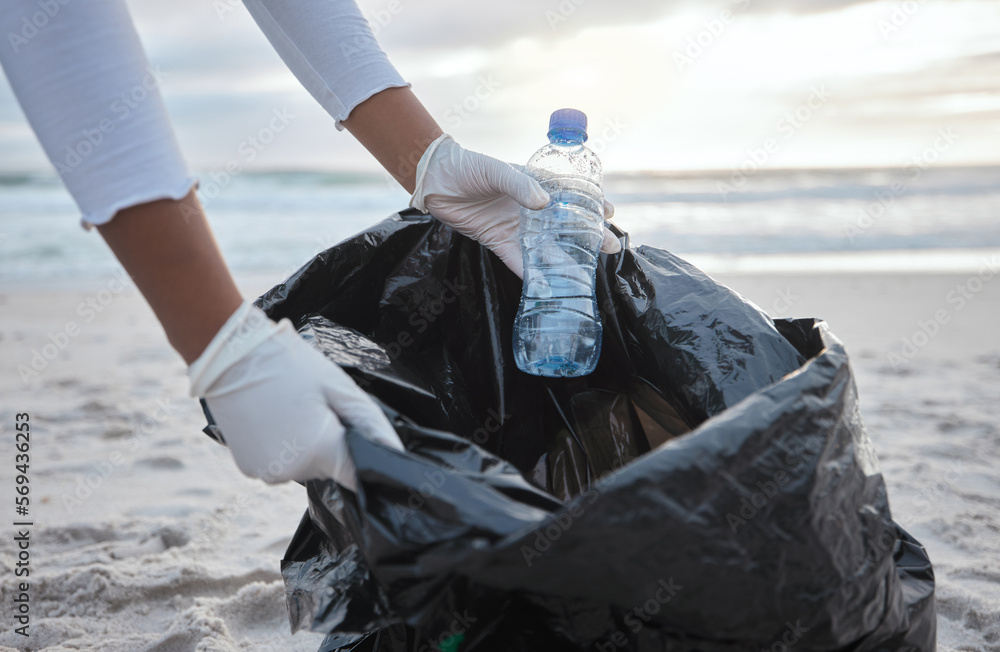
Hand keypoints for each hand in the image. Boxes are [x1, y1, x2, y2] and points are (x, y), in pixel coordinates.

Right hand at [188, 300, 402, 490]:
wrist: (231, 357)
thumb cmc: (289, 365)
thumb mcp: (338, 386)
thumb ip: (371, 423)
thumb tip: (395, 452)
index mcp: (321, 450)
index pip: (358, 474)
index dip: (361, 455)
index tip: (351, 431)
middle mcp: (294, 471)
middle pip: (330, 468)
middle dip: (331, 442)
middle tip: (316, 407)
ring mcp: (268, 474)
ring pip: (305, 467)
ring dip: (306, 446)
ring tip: (292, 410)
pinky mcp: (249, 470)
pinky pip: (280, 465)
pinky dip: (282, 448)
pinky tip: (275, 420)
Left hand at [409, 134, 621, 277]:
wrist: (436, 181)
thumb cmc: (468, 167)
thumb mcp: (496, 171)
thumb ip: (520, 185)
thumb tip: (544, 203)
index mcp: (535, 185)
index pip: (570, 195)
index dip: (591, 205)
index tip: (610, 213)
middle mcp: (530, 209)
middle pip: (565, 225)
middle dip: (588, 237)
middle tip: (610, 248)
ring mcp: (516, 227)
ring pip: (546, 247)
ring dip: (564, 260)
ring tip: (585, 273)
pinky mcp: (498, 242)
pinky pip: (518, 261)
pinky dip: (531, 274)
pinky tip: (547, 286)